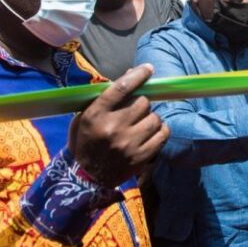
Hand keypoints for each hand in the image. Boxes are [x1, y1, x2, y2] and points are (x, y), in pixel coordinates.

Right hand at [68, 64, 169, 187]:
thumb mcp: (85, 116)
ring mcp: (128, 144)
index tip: (148, 68)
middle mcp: (112, 128)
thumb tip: (131, 73)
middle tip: (136, 109)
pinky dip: (160, 130)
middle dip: (141, 102)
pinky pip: (162, 134)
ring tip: (141, 123)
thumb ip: (105, 96)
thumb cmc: (86, 141)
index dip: (137, 75)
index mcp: (95, 115)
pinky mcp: (141, 157)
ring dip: (151, 117)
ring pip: (154, 117)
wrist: (86, 178)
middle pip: (142, 102)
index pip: (121, 88)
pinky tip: (151, 132)